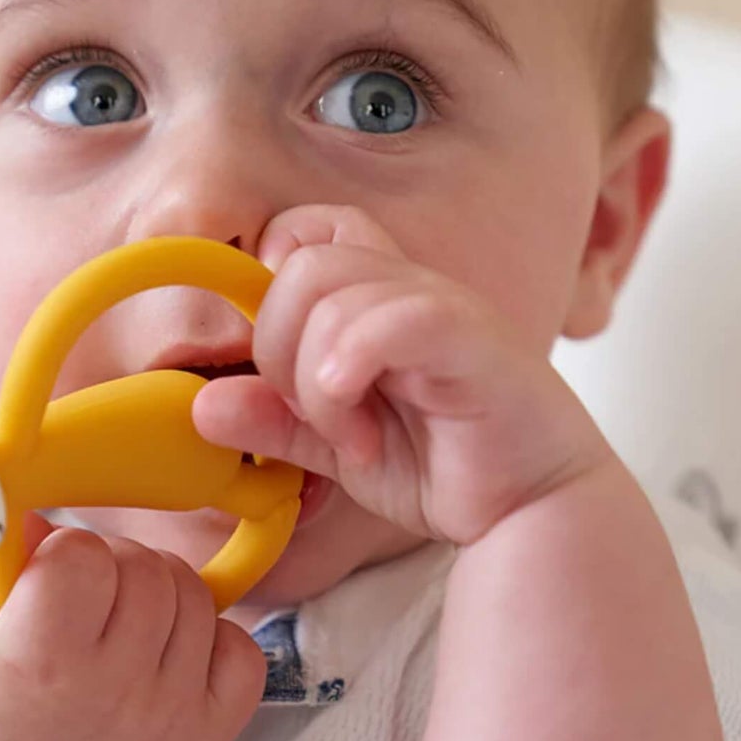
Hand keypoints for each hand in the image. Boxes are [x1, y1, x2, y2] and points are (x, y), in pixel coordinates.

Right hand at [0, 519, 266, 740]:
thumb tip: (46, 502)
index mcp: (38, 662)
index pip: (85, 556)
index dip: (64, 554)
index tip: (43, 583)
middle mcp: (111, 700)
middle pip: (149, 569)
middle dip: (115, 567)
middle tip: (81, 601)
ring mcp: (165, 726)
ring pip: (196, 598)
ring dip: (159, 596)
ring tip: (113, 626)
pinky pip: (242, 651)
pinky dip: (210, 641)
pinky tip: (161, 654)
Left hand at [192, 204, 614, 546]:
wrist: (538, 510)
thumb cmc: (447, 467)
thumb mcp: (337, 449)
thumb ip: (277, 423)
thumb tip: (201, 406)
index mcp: (374, 297)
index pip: (300, 230)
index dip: (266, 285)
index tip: (279, 368)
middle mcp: (406, 286)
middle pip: (298, 261)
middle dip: (279, 348)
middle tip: (316, 416)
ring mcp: (441, 306)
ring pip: (330, 288)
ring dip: (316, 377)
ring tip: (354, 438)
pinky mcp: (473, 341)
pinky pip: (392, 319)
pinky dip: (351, 367)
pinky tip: (360, 431)